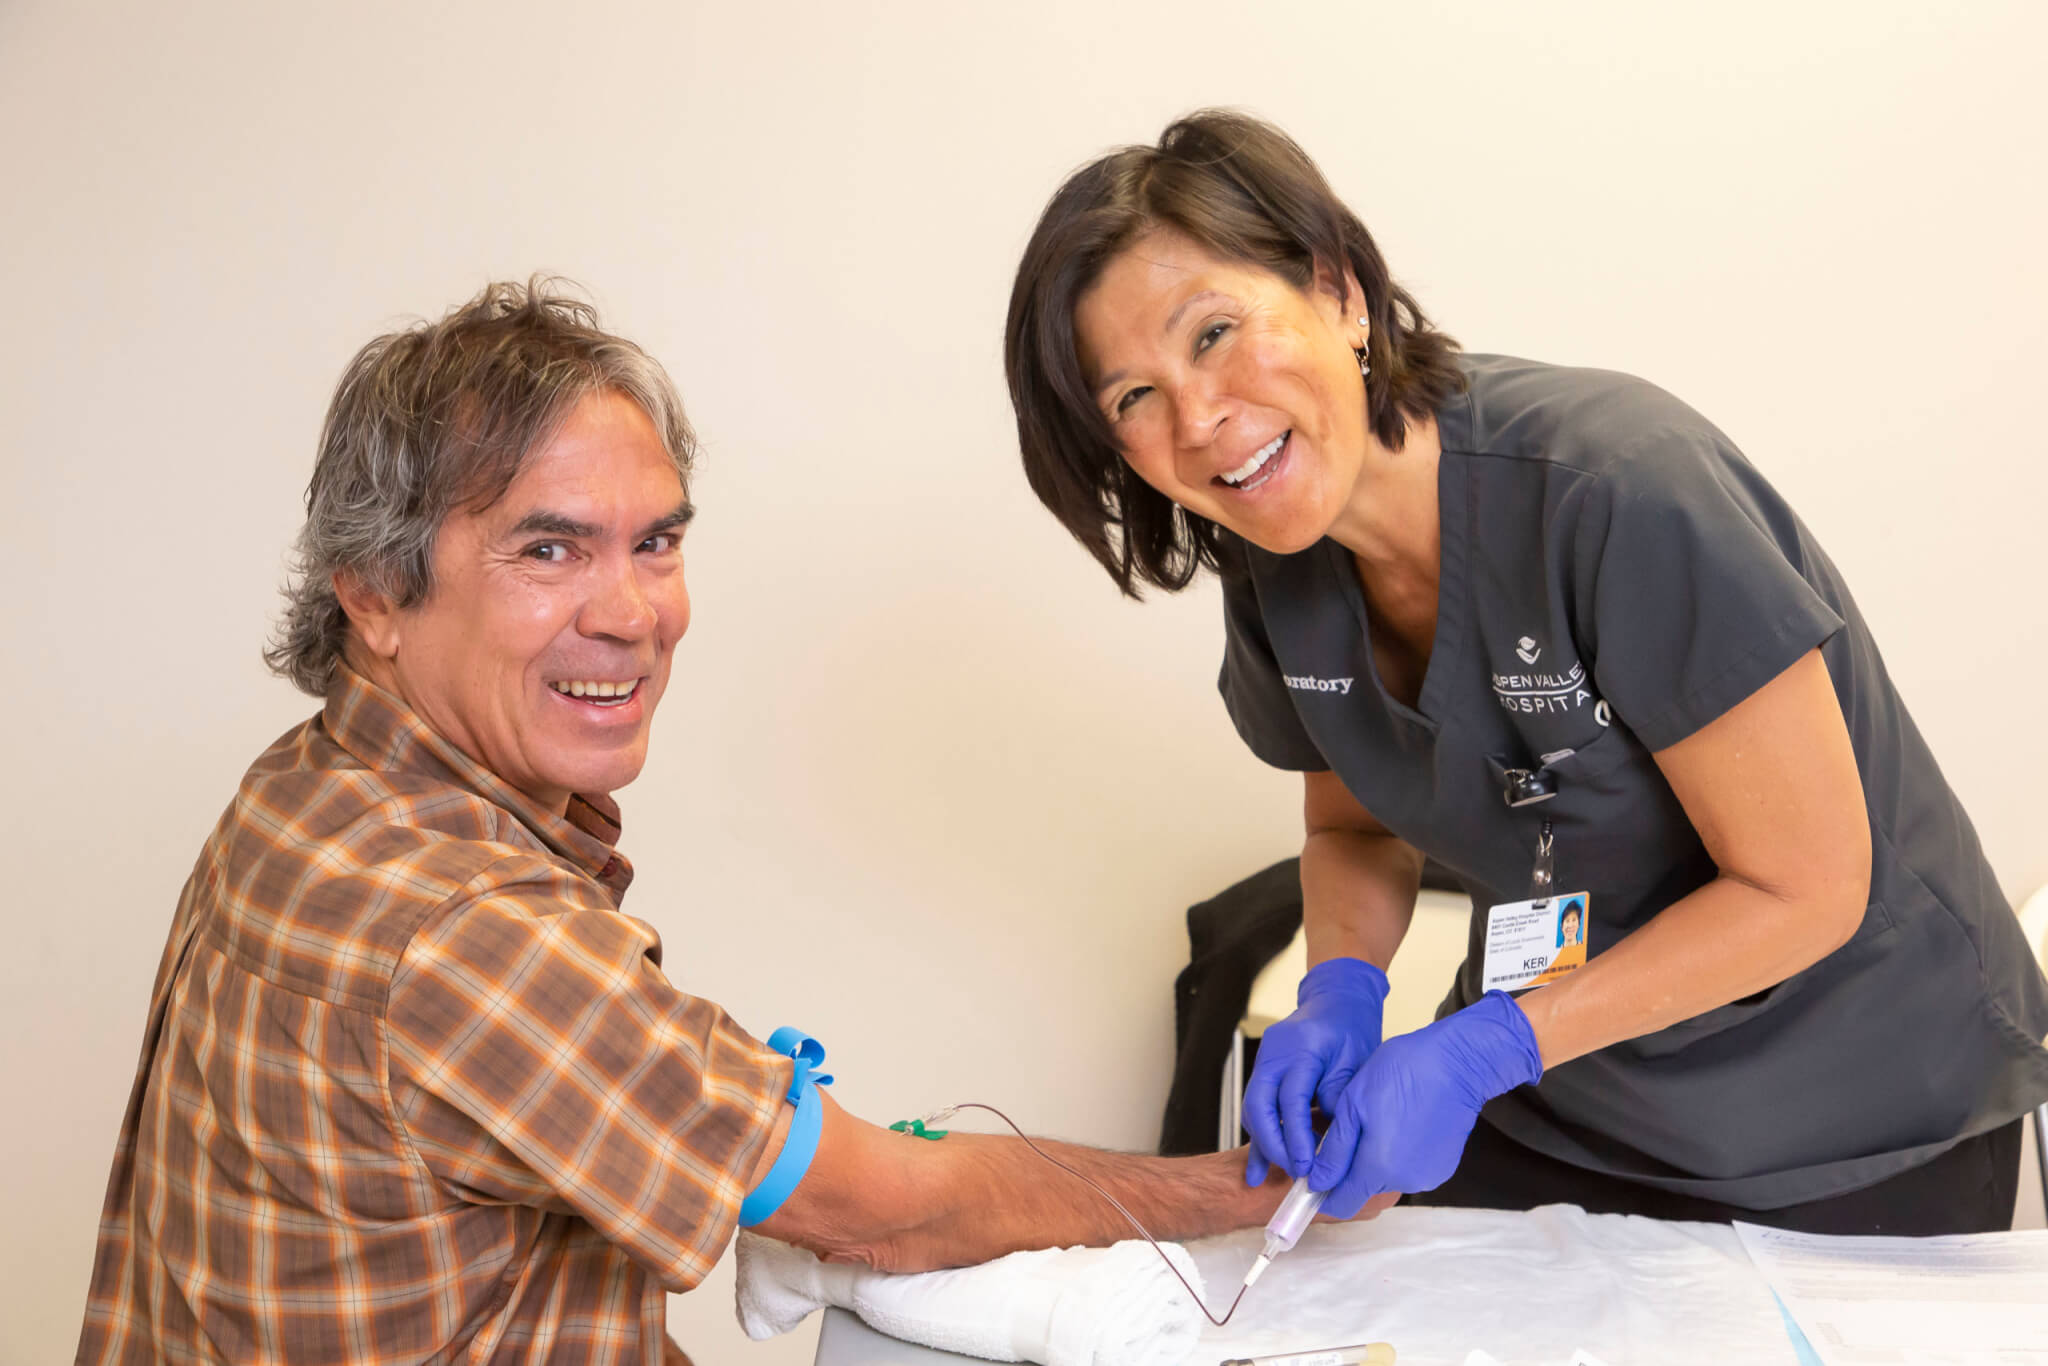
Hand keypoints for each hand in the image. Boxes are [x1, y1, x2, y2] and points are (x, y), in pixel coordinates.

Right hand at [1242, 958, 1389, 1184]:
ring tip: (1279, 1177)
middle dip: (1273, 1145)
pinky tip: (1256, 1171)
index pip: (1290, 1099)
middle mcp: (1274, 1054)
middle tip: (1296, 1173)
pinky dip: (1260, 1140)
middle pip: (1258, 1107)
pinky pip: (1257, 1110)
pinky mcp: (1264, 1074)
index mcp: (1300, 1047)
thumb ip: (1339, 1097)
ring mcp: (1264, 1063)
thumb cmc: (1351, 1028)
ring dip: (1265, 1146)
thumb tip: (1329, 1141)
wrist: (1338, 1001)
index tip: (1307, 1166)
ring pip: (1253, 1111)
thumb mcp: (1355, 1060)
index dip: (1296, 1136)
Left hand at [1308, 991, 1543, 1218]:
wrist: (1458, 1063)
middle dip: (1351, 1167)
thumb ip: (1334, 1150)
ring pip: (1386, 1177)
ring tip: (1382, 1118)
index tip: (1314, 1175)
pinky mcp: (1443, 1167)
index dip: (1323, 1193)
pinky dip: (1401, 1154)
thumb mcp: (1353, 1104)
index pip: (1341, 1203)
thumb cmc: (1401, 1073)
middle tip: (1353, 1126)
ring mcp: (1427, 1177)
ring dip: (1377, 1159)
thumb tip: (1317, 1183)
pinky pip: (1409, 1169)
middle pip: (1364, 1188)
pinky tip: (1404, 1122)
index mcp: (1377, 1167)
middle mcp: (1404, 1181)